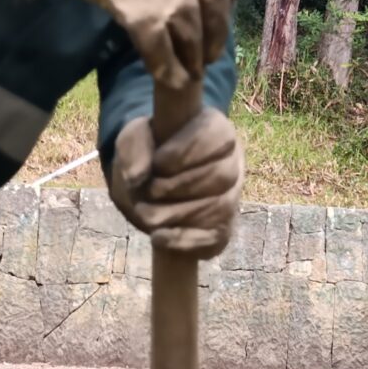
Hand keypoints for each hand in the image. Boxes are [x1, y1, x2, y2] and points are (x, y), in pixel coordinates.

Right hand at [39, 0, 235, 91]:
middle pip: (214, 13)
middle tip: (206, 58)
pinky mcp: (145, 12)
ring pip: (190, 35)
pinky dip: (165, 66)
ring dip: (190, 60)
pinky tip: (166, 77)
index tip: (216, 26)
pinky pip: (161, 48)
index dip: (223, 11)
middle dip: (212, 40)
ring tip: (188, 74)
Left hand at [105, 109, 243, 257]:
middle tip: (149, 191)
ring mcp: (231, 196)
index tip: (158, 162)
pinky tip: (158, 237)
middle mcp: (232, 161)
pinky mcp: (222, 227)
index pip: (219, 136)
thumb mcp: (135, 137)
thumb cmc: (149, 152)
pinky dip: (184, 239)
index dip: (189, 151)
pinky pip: (215, 236)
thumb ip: (134, 146)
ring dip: (178, 214)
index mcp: (216, 129)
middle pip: (222, 174)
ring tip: (146, 214)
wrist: (149, 185)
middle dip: (180, 186)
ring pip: (220, 207)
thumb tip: (137, 177)